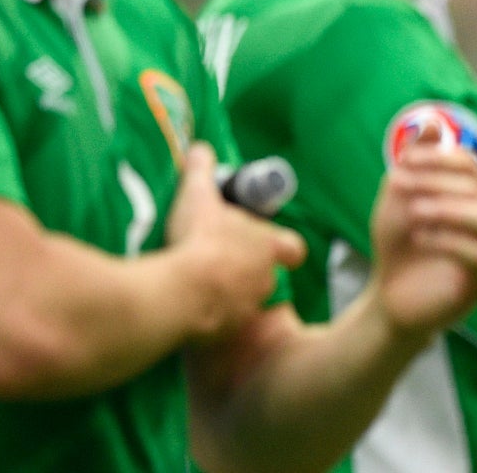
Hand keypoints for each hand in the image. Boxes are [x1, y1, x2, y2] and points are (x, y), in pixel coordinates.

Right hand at [166, 143, 307, 341]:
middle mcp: (267, 278)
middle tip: (221, 256)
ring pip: (247, 298)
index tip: (266, 243)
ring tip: (202, 280)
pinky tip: (189, 302)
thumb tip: (200, 147)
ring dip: (230, 291)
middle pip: (267, 272)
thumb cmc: (199, 239)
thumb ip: (201, 169)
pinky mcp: (227, 330)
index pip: (293, 248)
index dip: (282, 246)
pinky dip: (212, 313)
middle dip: (247, 267)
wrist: (182, 292)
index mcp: (269, 245)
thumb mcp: (197, 195)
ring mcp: (249, 307)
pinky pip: (224, 321)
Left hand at [367, 123, 476, 339]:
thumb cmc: (400, 245)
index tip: (404, 160)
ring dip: (450, 209)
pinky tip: (420, 237)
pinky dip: (449, 240)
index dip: (441, 158)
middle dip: (440, 182)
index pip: (473, 166)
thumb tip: (431, 123)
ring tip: (415, 211)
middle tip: (400, 184)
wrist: (389, 296)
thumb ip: (416, 162)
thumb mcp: (399, 197)